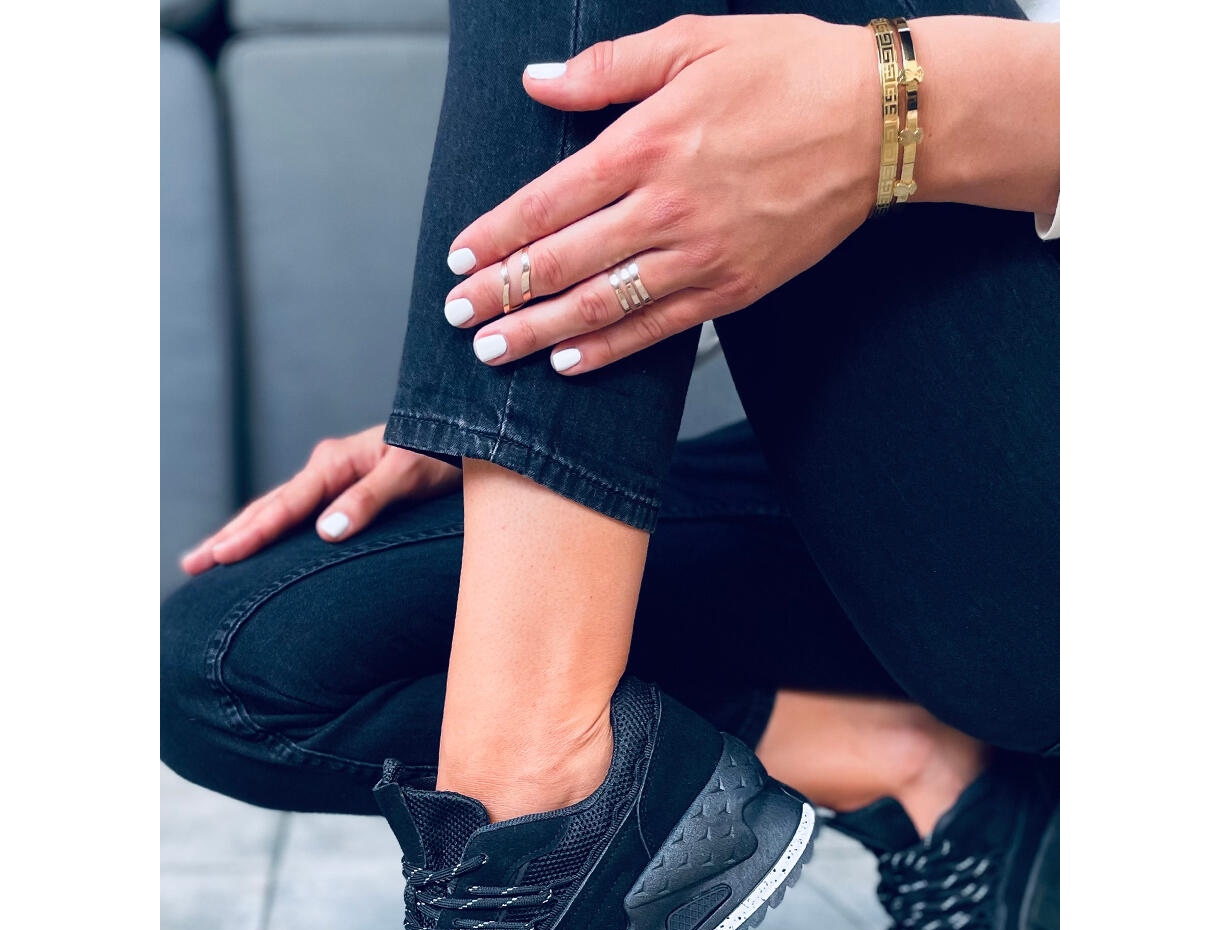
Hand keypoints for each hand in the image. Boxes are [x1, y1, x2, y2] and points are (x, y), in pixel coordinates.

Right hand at [180, 426, 460, 574]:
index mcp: (335, 463)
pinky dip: (274, 529)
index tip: (219, 556)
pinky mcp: (346, 487)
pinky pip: (300, 512)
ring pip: (278, 509)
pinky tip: (264, 545)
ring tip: (211, 557)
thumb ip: (369, 500)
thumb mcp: (410, 476)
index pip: (284, 506)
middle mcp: (327, 468)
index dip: (251, 534)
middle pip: (268, 508)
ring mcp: (334, 477)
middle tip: (190, 565)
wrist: (467, 431)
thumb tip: (325, 532)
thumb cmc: (444, 453)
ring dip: (244, 533)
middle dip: (229, 537)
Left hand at [443, 15, 877, 374]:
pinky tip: (569, 363)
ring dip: (540, 333)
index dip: (495, 236)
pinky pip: (658, 329)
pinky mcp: (733, 288)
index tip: (458, 261)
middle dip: (501, 295)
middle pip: (562, 262)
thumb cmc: (788, 71)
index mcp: (646, 143)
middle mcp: (666, 208)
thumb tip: (537, 82)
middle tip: (458, 320)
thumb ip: (608, 70)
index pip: (547, 202)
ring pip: (602, 304)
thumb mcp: (693, 42)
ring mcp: (701, 256)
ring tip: (494, 353)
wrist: (879, 123)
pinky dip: (609, 350)